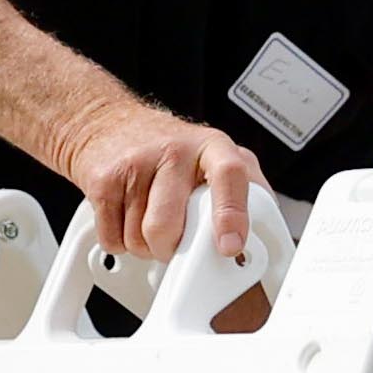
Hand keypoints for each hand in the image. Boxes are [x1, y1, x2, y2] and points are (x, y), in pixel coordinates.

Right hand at [59, 102, 262, 263]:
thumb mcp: (218, 158)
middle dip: (172, 249)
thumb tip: (267, 238)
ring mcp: (136, 164)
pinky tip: (129, 218)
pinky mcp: (104, 180)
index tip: (230, 246)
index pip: (229, 176)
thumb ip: (247, 191)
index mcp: (213, 147)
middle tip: (177, 241)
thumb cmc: (172, 151)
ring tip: (152, 222)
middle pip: (169, 226)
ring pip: (140, 238)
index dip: (231, 215)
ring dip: (147, 246)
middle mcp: (175, 152)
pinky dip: (121, 242)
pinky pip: (113, 237)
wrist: (109, 123)